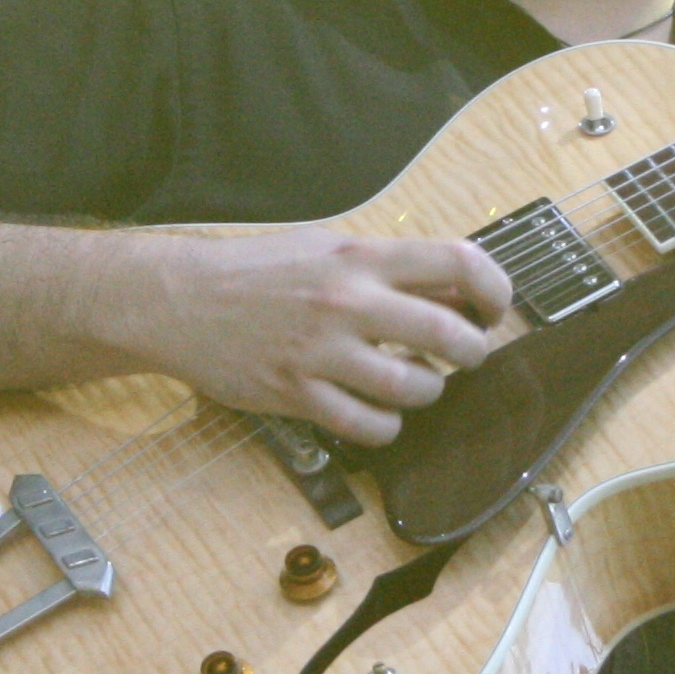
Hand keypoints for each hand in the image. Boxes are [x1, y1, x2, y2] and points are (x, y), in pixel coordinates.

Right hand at [111, 230, 514, 444]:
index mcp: (361, 257)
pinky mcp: (297, 393)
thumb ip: (389, 268)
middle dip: (473, 352)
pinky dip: (387, 426)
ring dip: (430, 391)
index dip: (495, 289)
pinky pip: (368, 426)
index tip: (494, 309)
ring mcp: (322, 350)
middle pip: (451, 335)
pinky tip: (379, 412)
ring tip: (417, 382)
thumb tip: (456, 293)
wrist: (179, 299)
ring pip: (415, 388)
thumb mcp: (327, 247)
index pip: (458, 263)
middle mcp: (348, 301)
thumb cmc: (257, 270)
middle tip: (465, 355)